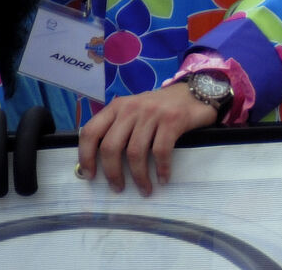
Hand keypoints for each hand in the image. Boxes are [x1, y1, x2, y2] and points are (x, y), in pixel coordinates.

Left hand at [77, 83, 219, 194]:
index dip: (85, 156)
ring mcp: (152, 113)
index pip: (90, 131)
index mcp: (117, 107)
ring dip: (139, 177)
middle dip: (112, 173)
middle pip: (111, 147)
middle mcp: (131, 108)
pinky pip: (161, 151)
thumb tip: (99, 162)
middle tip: (118, 188)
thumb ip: (118, 128)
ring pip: (135, 152)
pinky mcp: (172, 120)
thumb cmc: (161, 108)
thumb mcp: (134, 111)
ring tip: (144, 189)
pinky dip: (161, 169)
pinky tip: (163, 178)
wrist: (196, 92)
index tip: (89, 175)